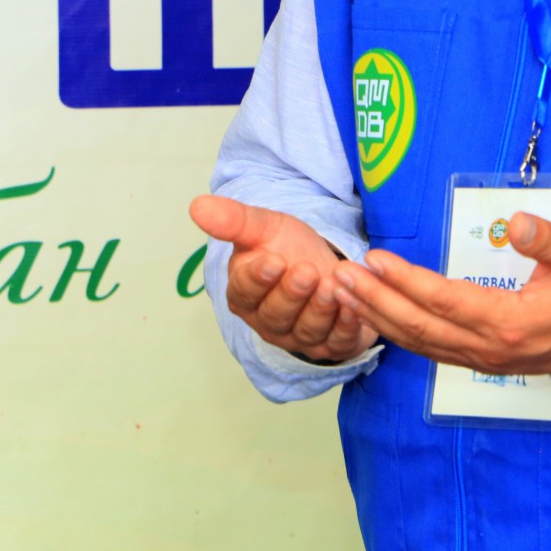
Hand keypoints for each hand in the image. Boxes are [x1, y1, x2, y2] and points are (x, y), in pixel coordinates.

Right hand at [190, 195, 380, 363]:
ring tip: (331, 286)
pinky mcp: (330, 345)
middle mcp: (268, 321)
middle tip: (307, 272)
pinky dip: (346, 327)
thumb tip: (197, 205)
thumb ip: (233, 220)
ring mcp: (299, 337)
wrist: (324, 264)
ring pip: (306, 331)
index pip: (245, 291)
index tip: (272, 261)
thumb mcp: (263, 227)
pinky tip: (353, 308)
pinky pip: (337, 343)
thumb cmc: (287, 248)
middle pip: (276, 315)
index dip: (259, 278)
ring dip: (320, 310)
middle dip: (292, 294)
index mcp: (245, 295)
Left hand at [331, 213, 550, 376]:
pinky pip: (430, 349)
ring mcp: (484, 359)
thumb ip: (548, 239)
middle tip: (339, 276)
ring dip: (377, 317)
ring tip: (343, 292)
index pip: (443, 300)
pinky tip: (376, 314)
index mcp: (510, 321)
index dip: (405, 281)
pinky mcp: (482, 359)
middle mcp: (490, 347)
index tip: (374, 259)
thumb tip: (515, 222)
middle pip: (419, 327)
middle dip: (374, 301)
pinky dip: (397, 332)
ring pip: (419, 343)